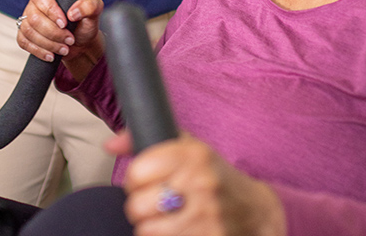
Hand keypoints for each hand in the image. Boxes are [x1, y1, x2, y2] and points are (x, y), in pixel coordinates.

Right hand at [15, 0, 104, 74]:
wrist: (82, 42)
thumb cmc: (86, 22)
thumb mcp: (95, 10)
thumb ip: (90, 5)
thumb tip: (72, 13)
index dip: (50, 10)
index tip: (65, 23)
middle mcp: (36, 2)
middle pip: (34, 17)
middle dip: (53, 33)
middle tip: (69, 39)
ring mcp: (28, 18)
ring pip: (28, 30)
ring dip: (47, 43)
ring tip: (64, 49)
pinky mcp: (26, 33)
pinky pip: (23, 41)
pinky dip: (38, 50)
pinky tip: (51, 55)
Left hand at [122, 134, 285, 235]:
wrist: (255, 211)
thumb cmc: (213, 176)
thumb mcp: (188, 149)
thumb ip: (146, 140)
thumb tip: (110, 144)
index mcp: (194, 155)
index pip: (137, 171)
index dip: (135, 180)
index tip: (145, 181)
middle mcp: (201, 183)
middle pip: (137, 206)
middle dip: (140, 207)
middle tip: (154, 203)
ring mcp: (206, 216)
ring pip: (147, 232)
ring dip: (152, 228)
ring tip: (166, 219)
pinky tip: (177, 231)